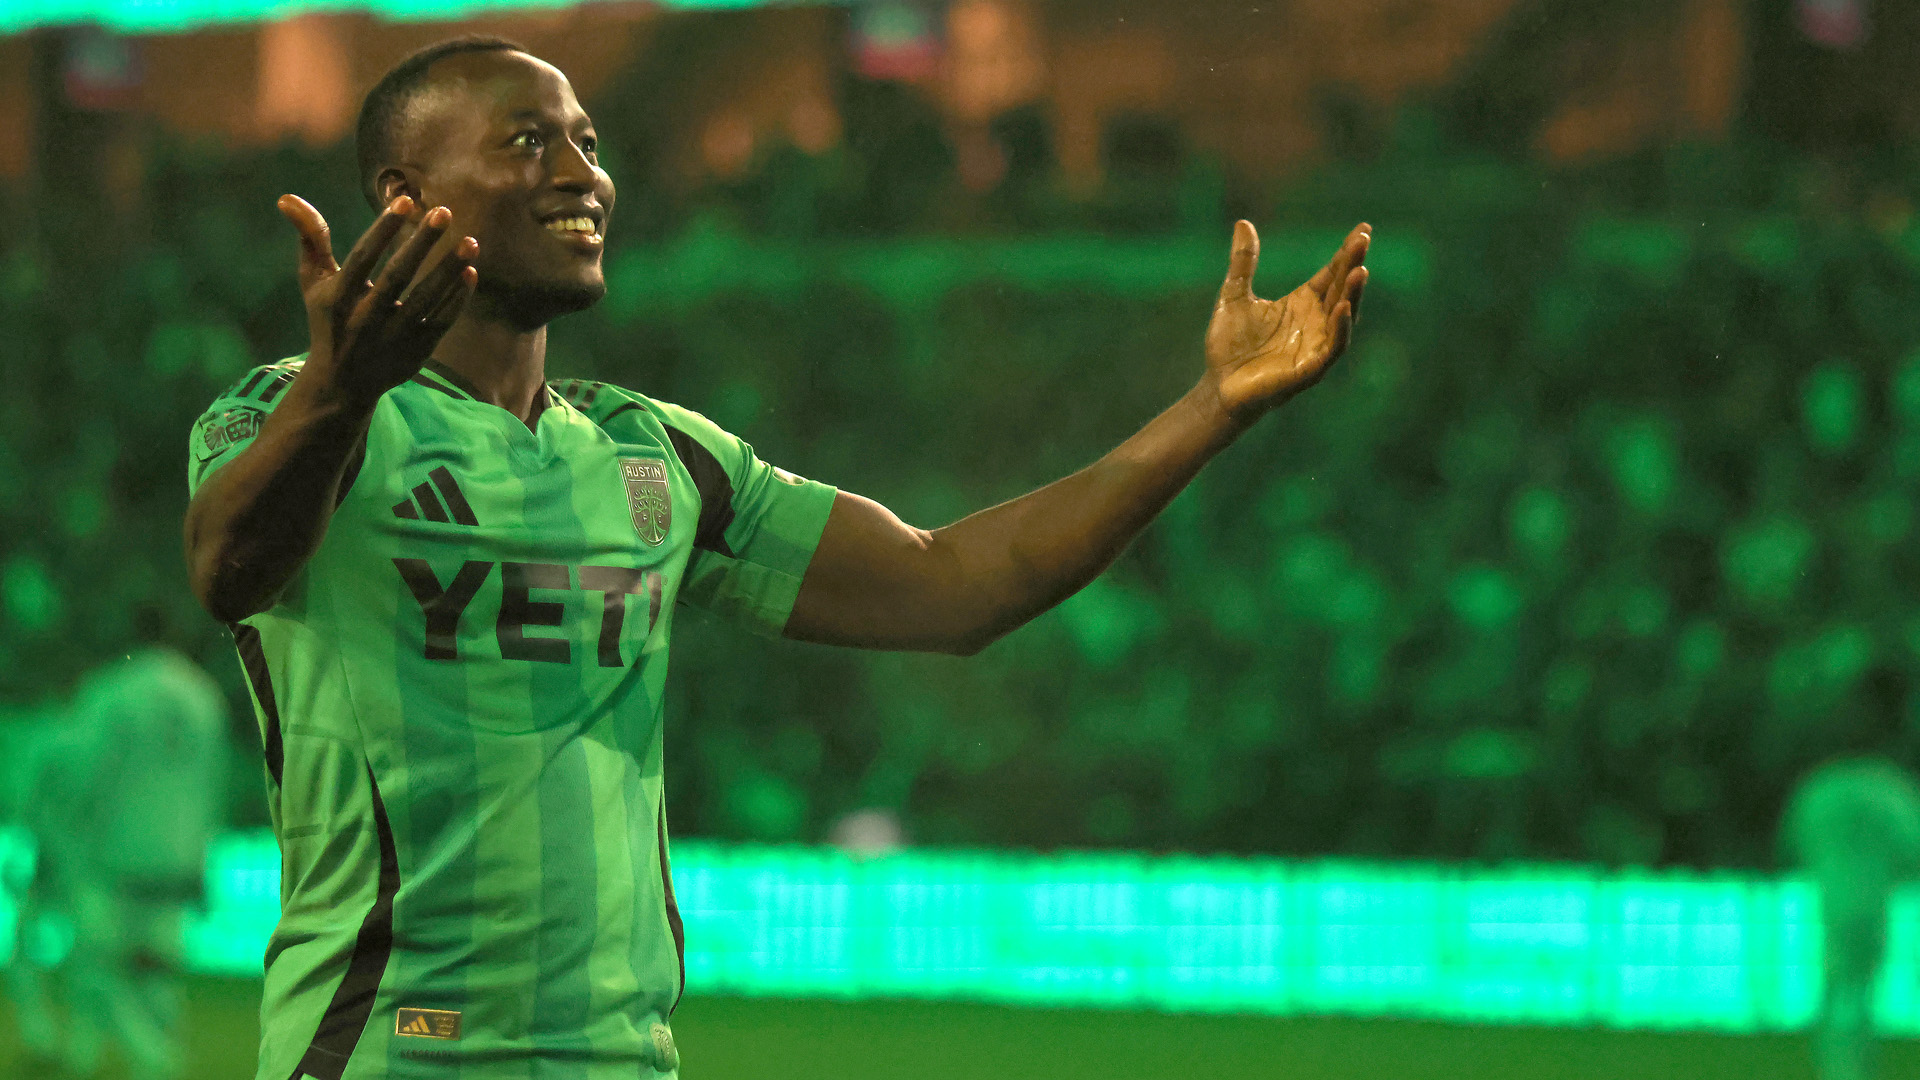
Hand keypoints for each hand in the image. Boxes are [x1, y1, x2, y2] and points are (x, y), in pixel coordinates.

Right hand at [276, 194, 478, 404]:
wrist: (343, 384)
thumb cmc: (329, 321)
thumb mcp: (313, 283)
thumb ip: (310, 240)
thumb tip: (288, 197)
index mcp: (339, 297)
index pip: (363, 257)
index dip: (384, 229)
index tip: (406, 200)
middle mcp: (366, 317)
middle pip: (398, 275)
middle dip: (422, 243)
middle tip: (444, 211)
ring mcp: (394, 336)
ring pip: (427, 298)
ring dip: (449, 269)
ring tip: (471, 241)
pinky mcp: (417, 351)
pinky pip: (442, 320)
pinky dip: (457, 298)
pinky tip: (470, 272)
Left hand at [1202, 220, 1368, 419]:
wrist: (1217, 386)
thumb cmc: (1229, 345)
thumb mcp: (1234, 295)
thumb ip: (1243, 262)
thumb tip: (1242, 222)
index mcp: (1302, 303)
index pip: (1332, 273)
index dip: (1346, 252)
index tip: (1363, 229)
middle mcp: (1315, 322)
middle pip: (1341, 289)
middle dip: (1353, 264)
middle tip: (1363, 239)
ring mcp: (1315, 346)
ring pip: (1343, 317)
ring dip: (1353, 295)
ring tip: (1359, 270)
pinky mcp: (1309, 370)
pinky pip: (1331, 349)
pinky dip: (1339, 330)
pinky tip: (1341, 308)